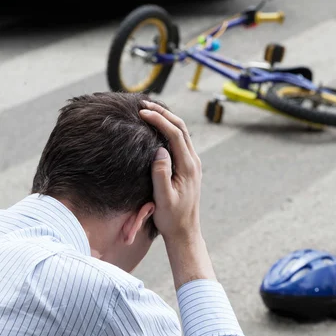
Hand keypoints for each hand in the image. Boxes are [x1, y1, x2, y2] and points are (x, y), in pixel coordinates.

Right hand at [139, 101, 201, 242]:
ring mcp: (192, 163)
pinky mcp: (188, 166)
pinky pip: (179, 141)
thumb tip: (160, 150)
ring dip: (166, 118)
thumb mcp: (163, 199)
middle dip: (163, 113)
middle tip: (143, 104)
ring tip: (148, 110)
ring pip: (181, 132)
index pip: (175, 134)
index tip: (142, 112)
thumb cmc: (171, 218)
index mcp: (188, 166)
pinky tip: (156, 128)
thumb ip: (161, 174)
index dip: (159, 120)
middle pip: (181, 127)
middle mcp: (193, 161)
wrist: (184, 231)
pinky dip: (168, 129)